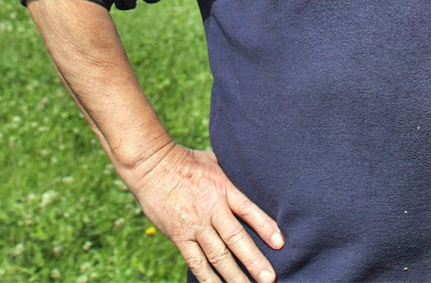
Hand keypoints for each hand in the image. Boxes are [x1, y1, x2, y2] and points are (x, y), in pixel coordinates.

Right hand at [123, 142, 283, 282]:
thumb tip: (254, 176)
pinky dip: (208, 278)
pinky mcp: (179, 235)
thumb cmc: (185, 160)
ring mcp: (194, 224)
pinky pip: (195, 261)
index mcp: (222, 188)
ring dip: (234, 276)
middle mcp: (211, 208)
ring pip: (217, 255)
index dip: (264, 226)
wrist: (150, 164)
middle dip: (254, 260)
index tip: (280, 243)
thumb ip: (232, 175)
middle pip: (235, 238)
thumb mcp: (214, 161)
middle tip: (269, 279)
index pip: (248, 210)